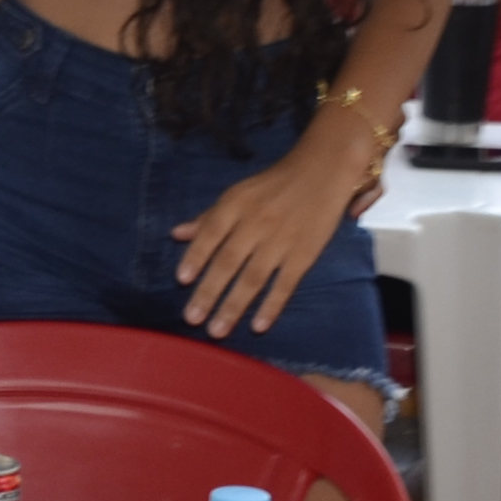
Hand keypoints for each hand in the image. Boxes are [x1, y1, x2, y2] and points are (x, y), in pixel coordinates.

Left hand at [170, 146, 358, 340]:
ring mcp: (281, 241)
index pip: (211, 233)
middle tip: (192, 319)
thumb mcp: (238, 193)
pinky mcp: (305, 254)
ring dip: (233, 306)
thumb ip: (209, 217)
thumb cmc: (274, 184)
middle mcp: (256, 223)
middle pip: (228, 262)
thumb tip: (176, 234)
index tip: (181, 280)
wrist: (324, 169)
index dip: (196, 256)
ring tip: (216, 330)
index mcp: (236, 205)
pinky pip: (285, 284)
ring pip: (253, 278)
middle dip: (209, 292)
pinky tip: (258, 325)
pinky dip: (271, 305)